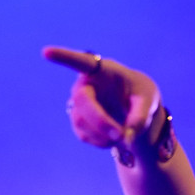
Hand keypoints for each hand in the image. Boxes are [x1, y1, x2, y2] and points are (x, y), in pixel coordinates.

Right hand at [43, 47, 160, 150]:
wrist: (134, 108)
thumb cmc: (140, 94)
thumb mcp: (148, 100)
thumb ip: (141, 114)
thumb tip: (126, 135)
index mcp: (102, 70)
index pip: (81, 61)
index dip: (64, 57)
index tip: (46, 52)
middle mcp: (85, 85)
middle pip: (82, 100)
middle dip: (100, 121)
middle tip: (122, 136)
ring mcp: (78, 103)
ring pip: (81, 121)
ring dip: (103, 134)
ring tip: (124, 137)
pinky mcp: (78, 120)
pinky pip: (84, 135)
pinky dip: (102, 142)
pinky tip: (113, 139)